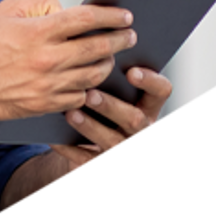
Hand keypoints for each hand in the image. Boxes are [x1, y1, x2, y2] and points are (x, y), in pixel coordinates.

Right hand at [0, 0, 136, 120]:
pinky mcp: (46, 105)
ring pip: (94, 74)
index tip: (124, 15)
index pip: (85, 19)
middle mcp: (47, 59)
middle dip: (120, 39)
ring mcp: (48, 85)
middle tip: (130, 34)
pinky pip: (80, 96)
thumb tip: (66, 6)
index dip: (109, 15)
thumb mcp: (7, 10)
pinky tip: (90, 78)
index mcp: (39, 31)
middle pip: (97, 47)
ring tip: (111, 55)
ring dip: (108, 63)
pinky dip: (89, 86)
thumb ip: (40, 2)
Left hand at [49, 67, 171, 173]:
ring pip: (112, 143)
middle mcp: (142, 131)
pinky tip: (54, 136)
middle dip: (111, 106)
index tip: (131, 71)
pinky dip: (69, 149)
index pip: (161, 91)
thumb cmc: (99, 109)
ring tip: (70, 113)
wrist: (90, 153)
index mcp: (148, 106)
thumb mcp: (111, 92)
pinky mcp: (104, 171)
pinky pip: (87, 162)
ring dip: (90, 128)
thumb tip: (91, 44)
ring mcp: (126, 154)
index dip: (150, 81)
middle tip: (90, 94)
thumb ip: (108, 73)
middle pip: (134, 119)